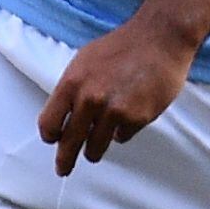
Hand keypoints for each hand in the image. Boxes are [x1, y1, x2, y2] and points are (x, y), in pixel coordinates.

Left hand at [38, 18, 195, 175]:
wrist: (160, 38)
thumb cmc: (122, 46)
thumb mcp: (85, 60)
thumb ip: (74, 88)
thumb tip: (65, 113)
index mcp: (72, 83)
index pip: (49, 122)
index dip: (50, 136)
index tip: (53, 141)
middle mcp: (90, 99)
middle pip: (69, 142)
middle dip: (65, 160)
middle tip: (63, 170)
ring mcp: (114, 111)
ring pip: (96, 147)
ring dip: (94, 151)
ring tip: (96, 150)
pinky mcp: (137, 118)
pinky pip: (122, 137)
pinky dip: (123, 131)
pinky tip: (130, 114)